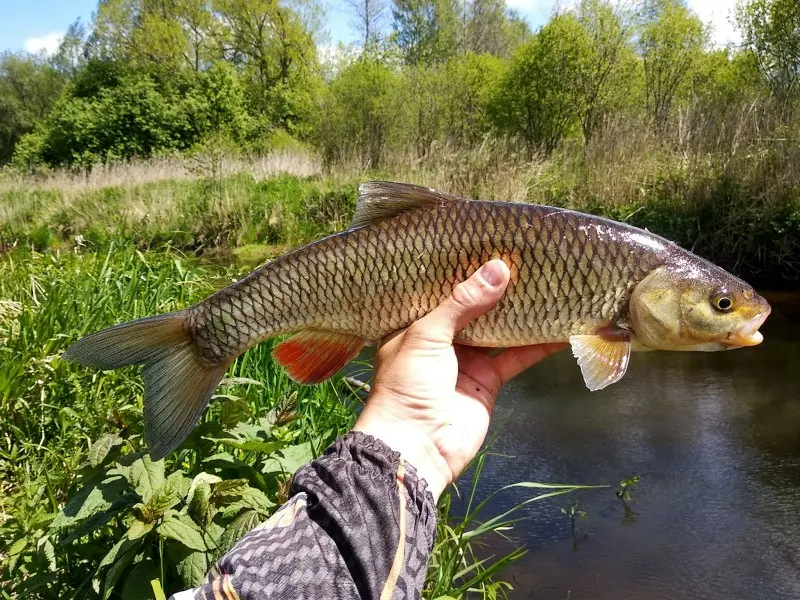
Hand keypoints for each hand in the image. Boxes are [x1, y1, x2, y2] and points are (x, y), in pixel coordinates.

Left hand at [354, 259, 564, 501]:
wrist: (416, 447)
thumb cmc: (407, 385)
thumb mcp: (427, 334)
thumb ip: (463, 302)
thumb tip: (498, 268)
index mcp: (413, 324)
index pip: (441, 289)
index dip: (463, 271)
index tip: (488, 246)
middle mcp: (440, 340)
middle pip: (474, 308)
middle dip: (496, 289)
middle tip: (525, 260)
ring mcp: (466, 361)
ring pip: (498, 329)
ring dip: (520, 312)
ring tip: (546, 284)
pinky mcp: (488, 381)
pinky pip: (515, 356)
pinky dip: (536, 344)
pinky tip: (559, 326)